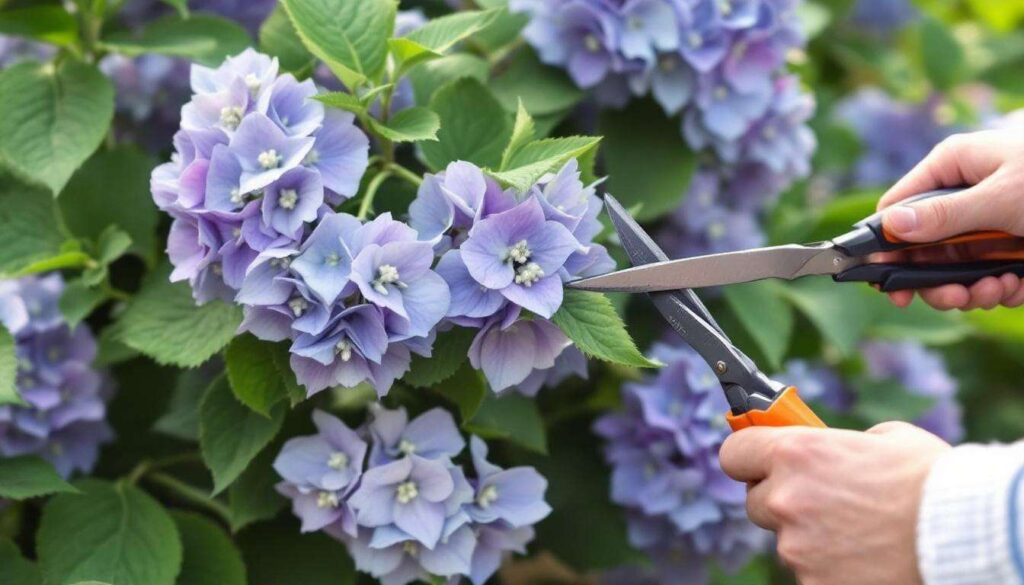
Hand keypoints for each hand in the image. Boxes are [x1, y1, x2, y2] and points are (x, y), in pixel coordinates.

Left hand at [719, 422, 950, 584]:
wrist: (963, 531)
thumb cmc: (929, 477)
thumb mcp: (879, 438)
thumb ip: (835, 444)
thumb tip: (823, 450)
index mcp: (795, 453)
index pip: (734, 453)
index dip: (748, 456)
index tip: (758, 459)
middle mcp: (785, 499)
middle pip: (756, 502)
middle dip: (781, 499)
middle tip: (821, 500)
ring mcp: (797, 547)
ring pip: (786, 540)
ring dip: (809, 535)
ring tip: (859, 532)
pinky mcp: (815, 583)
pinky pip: (810, 572)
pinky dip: (830, 566)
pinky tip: (865, 557)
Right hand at [877, 129, 1023, 309]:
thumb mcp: (1002, 198)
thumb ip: (945, 216)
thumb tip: (892, 226)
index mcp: (953, 167)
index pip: (897, 207)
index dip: (887, 246)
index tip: (887, 283)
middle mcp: (964, 192)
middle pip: (922, 248)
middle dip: (938, 280)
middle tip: (955, 299)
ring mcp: (987, 221)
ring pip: (955, 268)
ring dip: (973, 289)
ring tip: (1000, 291)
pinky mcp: (1009, 244)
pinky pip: (987, 274)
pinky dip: (1000, 289)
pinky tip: (1017, 286)